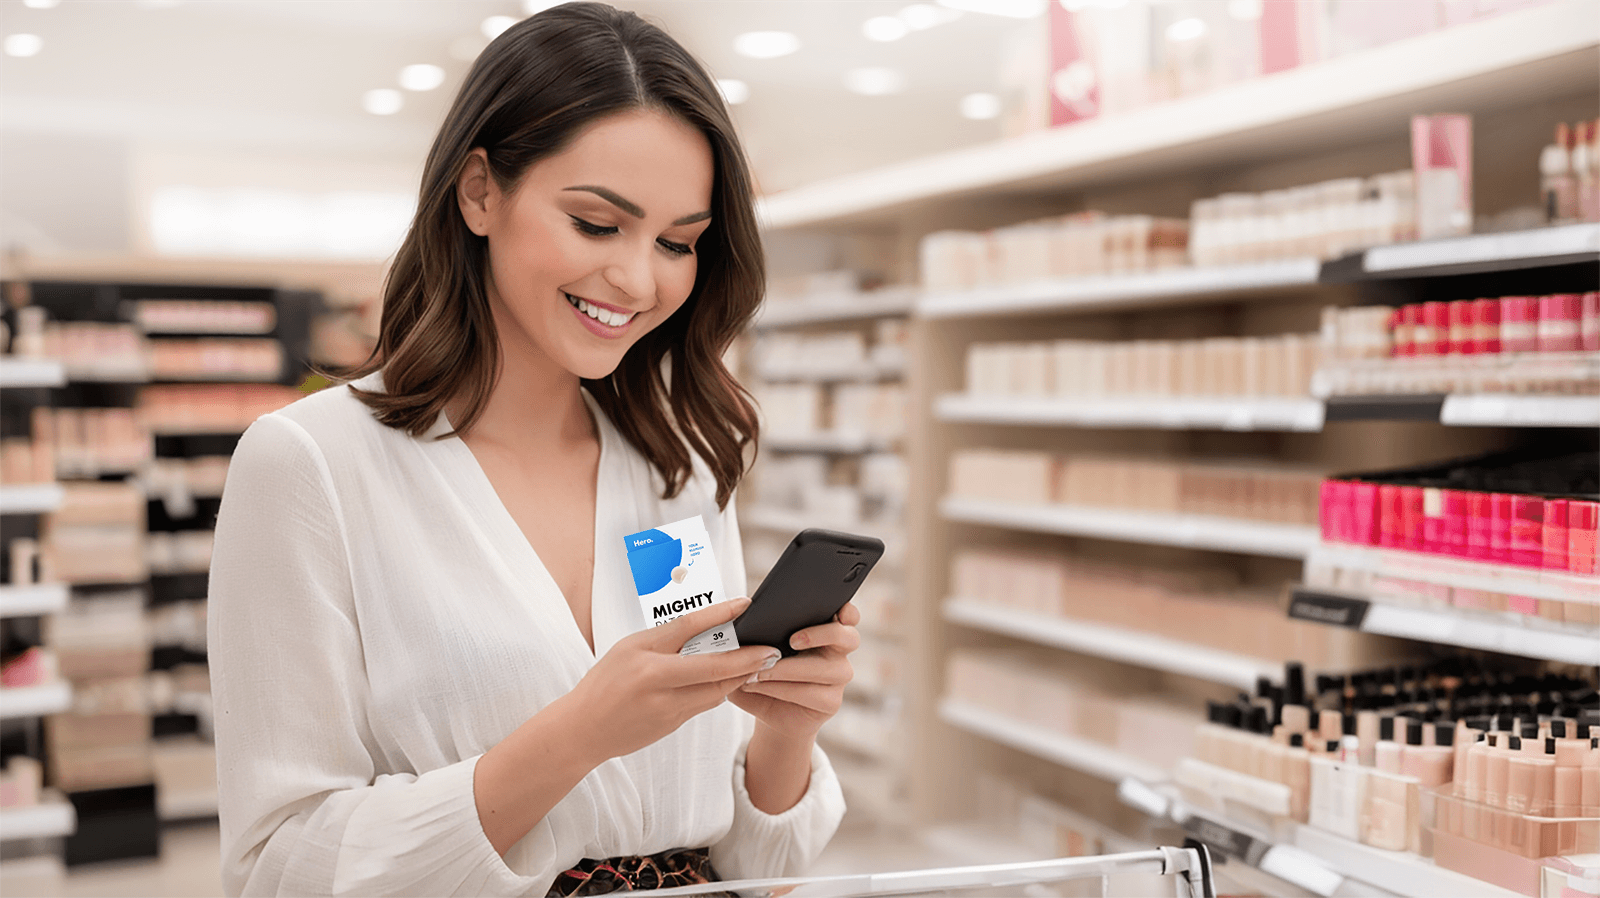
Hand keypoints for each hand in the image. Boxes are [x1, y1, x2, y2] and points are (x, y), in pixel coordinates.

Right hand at [563, 598, 782, 762]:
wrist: (582, 730)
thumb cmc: (605, 682)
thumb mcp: (629, 649)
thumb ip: (665, 640)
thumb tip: (705, 629)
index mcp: (642, 651)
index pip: (689, 625)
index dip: (721, 613)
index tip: (746, 603)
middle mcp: (655, 678)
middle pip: (714, 666)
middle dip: (748, 658)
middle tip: (772, 650)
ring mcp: (665, 705)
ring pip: (716, 690)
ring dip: (740, 677)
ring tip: (761, 663)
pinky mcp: (671, 724)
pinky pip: (705, 704)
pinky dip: (721, 691)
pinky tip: (733, 681)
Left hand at [728, 601, 859, 742]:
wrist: (767, 709)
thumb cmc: (763, 671)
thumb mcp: (757, 648)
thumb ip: (757, 631)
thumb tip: (743, 616)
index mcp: (826, 631)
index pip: (849, 616)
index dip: (848, 611)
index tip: (837, 609)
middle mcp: (838, 652)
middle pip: (848, 637)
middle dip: (821, 634)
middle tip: (792, 640)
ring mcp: (837, 678)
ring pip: (827, 669)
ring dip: (790, 668)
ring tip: (760, 670)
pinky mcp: (831, 702)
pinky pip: (812, 693)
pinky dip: (782, 688)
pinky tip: (759, 685)